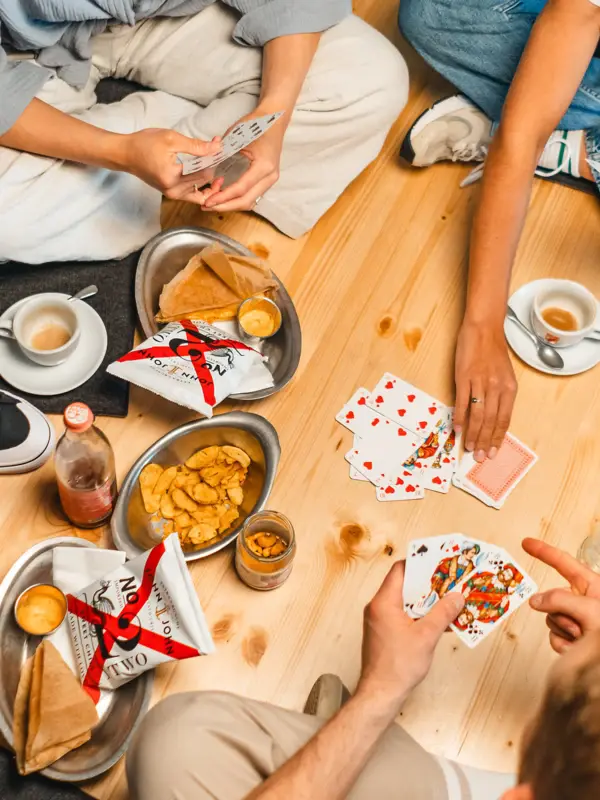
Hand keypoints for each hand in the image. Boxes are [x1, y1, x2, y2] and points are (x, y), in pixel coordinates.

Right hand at [117, 128, 221, 204]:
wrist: (126, 154)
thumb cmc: (145, 143)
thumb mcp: (171, 139)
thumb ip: (196, 146)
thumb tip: (217, 147)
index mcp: (173, 177)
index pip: (204, 171)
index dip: (214, 157)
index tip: (219, 145)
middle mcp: (174, 190)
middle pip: (204, 181)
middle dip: (213, 165)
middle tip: (216, 149)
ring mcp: (173, 194)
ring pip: (201, 190)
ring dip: (210, 177)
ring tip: (212, 160)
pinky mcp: (172, 194)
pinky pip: (193, 196)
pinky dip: (202, 189)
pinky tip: (208, 177)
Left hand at [202, 108, 285, 211]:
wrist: (274, 120)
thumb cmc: (256, 124)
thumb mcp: (236, 136)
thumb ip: (222, 154)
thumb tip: (205, 169)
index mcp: (263, 166)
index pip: (241, 189)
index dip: (223, 197)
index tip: (208, 201)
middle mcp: (270, 176)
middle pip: (246, 201)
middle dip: (225, 206)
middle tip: (207, 207)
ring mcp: (270, 180)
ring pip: (250, 202)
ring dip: (231, 205)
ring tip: (213, 204)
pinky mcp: (267, 180)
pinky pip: (252, 196)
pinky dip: (237, 199)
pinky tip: (224, 198)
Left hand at [356, 561, 463, 716]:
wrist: (380, 694)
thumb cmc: (399, 665)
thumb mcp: (426, 636)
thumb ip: (442, 613)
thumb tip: (458, 596)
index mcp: (384, 602)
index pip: (400, 570)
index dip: (420, 564)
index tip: (439, 562)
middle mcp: (378, 607)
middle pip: (404, 585)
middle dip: (428, 583)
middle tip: (450, 580)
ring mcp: (380, 620)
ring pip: (405, 602)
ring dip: (426, 601)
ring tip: (449, 599)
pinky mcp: (384, 633)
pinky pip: (404, 615)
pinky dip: (420, 615)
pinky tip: (440, 621)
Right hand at [454, 317, 517, 461]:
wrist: (483, 328)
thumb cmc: (492, 351)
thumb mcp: (504, 374)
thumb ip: (499, 394)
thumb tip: (491, 417)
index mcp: (509, 388)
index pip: (504, 419)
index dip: (498, 438)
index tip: (493, 452)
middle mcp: (497, 387)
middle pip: (491, 421)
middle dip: (485, 442)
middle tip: (479, 457)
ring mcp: (480, 382)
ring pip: (478, 415)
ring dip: (473, 434)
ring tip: (469, 448)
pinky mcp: (464, 377)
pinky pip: (462, 402)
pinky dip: (460, 418)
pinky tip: (458, 429)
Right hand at [523, 537, 599, 652]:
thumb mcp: (589, 609)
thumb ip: (559, 600)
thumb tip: (535, 600)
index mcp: (589, 584)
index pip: (561, 562)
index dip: (543, 551)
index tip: (526, 543)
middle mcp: (581, 599)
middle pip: (551, 598)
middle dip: (561, 613)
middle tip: (579, 624)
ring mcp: (576, 618)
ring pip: (551, 619)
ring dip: (565, 630)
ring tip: (584, 636)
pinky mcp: (573, 637)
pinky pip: (555, 637)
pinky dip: (564, 644)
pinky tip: (578, 646)